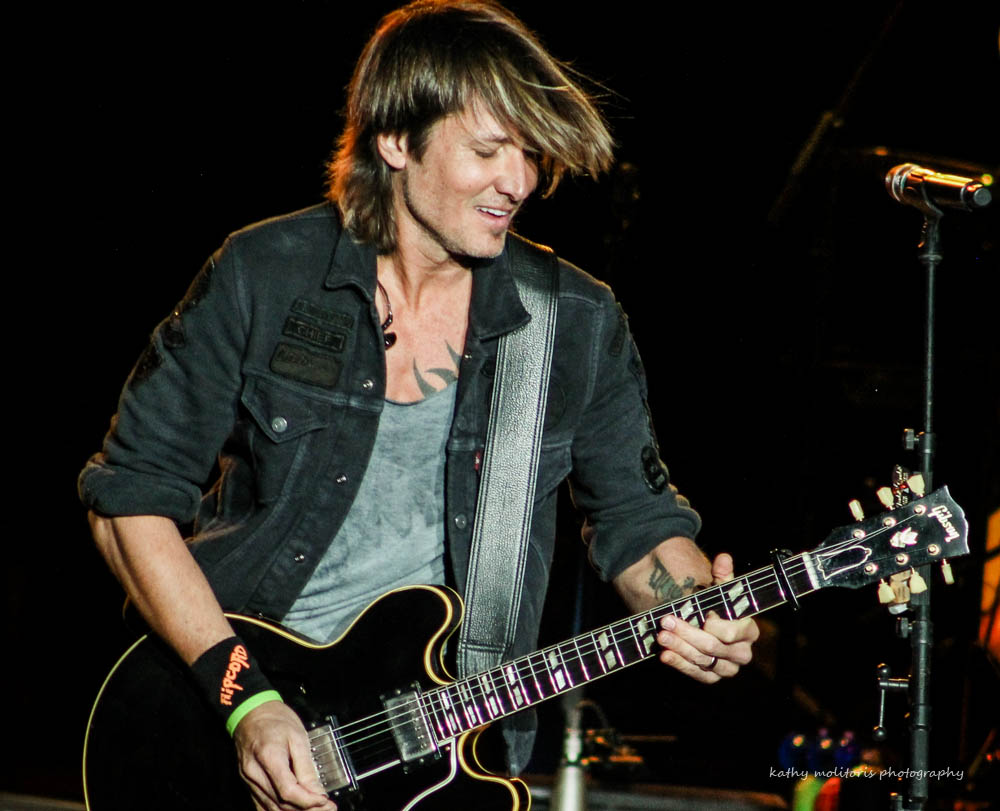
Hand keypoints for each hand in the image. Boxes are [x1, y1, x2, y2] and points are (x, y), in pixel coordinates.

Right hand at [233, 700, 337, 810]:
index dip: (308, 800)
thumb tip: (317, 790)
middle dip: (305, 809)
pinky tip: (294, 810)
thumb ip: (306, 766)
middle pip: (280, 803)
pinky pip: (261, 805)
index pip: (288, 791)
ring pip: (271, 808)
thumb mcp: (297, 736)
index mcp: (269, 757)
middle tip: (326, 808)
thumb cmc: (275, 719)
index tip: (324, 800)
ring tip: (314, 809)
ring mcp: (248, 780)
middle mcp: (255, 773)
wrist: (252, 712)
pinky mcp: (248, 783)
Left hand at [655, 553, 758, 683]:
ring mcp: (727, 668)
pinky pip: (697, 674)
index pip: (731, 633)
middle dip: (688, 633)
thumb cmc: (717, 606)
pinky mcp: (712, 677)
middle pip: (713, 647)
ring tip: (661, 636)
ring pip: (703, 660)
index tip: (700, 614)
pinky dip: (679, 664)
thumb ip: (722, 575)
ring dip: (680, 648)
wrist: (708, 626)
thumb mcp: (720, 590)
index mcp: (748, 631)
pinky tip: (664, 655)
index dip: (713, 625)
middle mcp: (742, 653)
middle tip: (666, 621)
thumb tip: (723, 558)